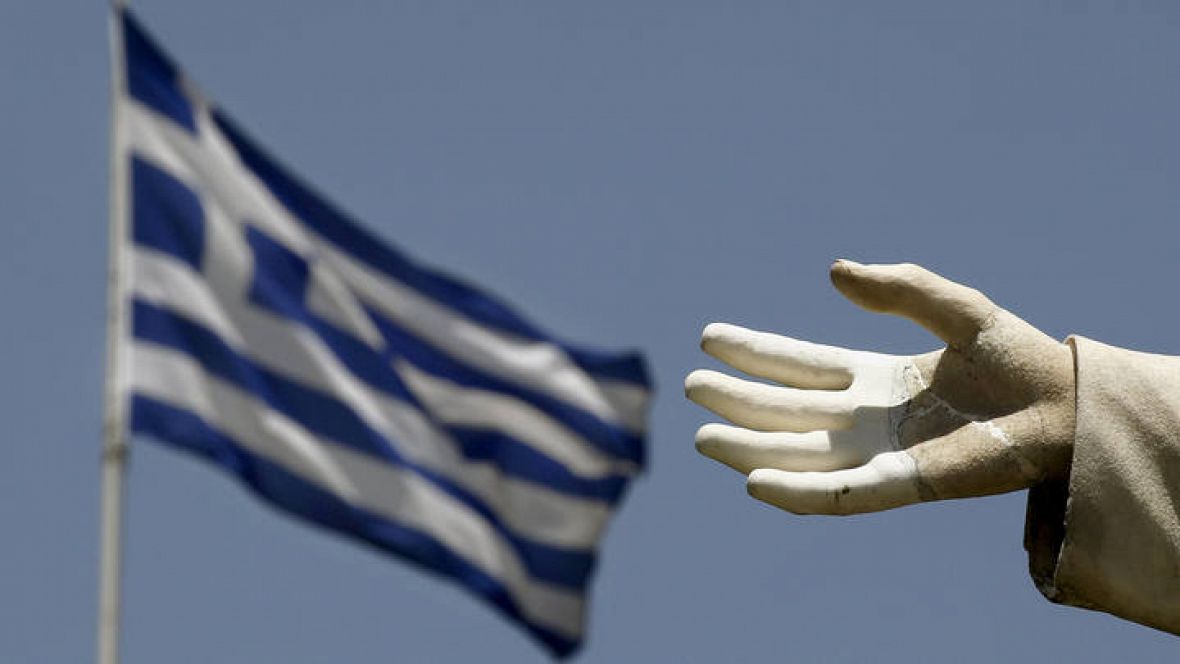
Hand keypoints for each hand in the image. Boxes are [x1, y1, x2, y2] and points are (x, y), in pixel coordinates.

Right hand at [685, 261, 1074, 514]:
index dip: (754, 352)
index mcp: (875, 376)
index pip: (799, 365)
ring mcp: (881, 453)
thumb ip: (898, 287)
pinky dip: (798, 491)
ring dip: (751, 448)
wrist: (1065, 406)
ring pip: (799, 454)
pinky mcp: (904, 484)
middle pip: (786, 410)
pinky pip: (841, 492)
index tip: (709, 338)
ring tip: (704, 437)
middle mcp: (868, 418)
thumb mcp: (954, 307)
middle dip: (738, 401)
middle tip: (689, 387)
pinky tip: (756, 483)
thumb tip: (833, 272)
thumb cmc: (1016, 355)